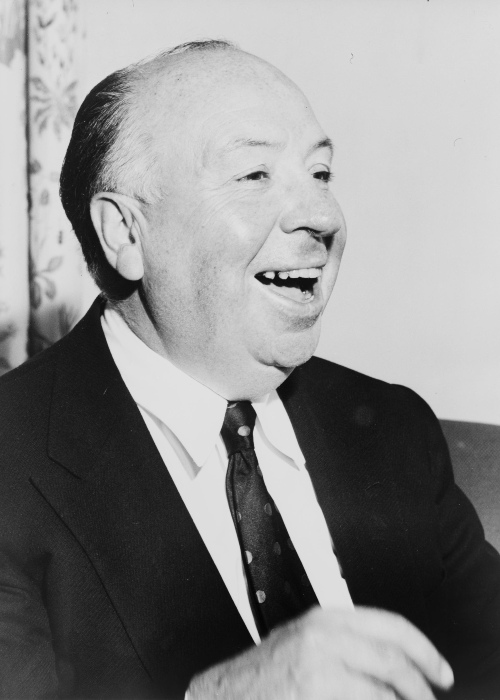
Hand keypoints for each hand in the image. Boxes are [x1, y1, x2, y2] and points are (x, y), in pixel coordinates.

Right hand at [187, 606, 453, 698]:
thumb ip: (346, 645)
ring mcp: (318, 668)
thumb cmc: (265, 676)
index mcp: (325, 619)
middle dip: (419, 685)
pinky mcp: (314, 692)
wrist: (225, 696)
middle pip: (392, 658)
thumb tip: (393, 666)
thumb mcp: (306, 644)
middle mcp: (323, 637)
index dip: (424, 650)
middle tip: (429, 699)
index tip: (440, 671)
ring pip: (383, 689)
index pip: (390, 625)